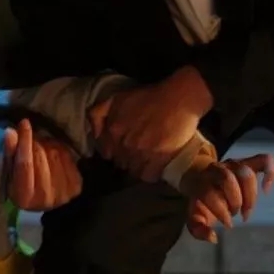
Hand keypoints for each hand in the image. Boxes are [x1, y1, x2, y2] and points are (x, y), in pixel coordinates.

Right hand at [4, 118, 82, 210]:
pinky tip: (53, 151)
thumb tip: (11, 132)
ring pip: (54, 154)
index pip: (24, 164)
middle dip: (34, 141)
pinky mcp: (76, 186)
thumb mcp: (12, 172)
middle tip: (30, 135)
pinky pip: (66, 156)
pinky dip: (59, 149)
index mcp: (24, 198)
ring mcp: (63, 193)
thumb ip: (11, 153)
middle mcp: (45, 198)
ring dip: (46, 144)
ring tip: (41, 145)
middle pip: (40, 158)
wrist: (47, 200)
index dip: (24, 142)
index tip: (24, 123)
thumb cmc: (24, 184)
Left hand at [90, 66, 212, 181]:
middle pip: (121, 163)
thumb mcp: (116, 99)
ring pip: (134, 171)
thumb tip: (95, 135)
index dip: (115, 153)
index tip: (123, 150)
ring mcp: (142, 152)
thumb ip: (98, 114)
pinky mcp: (160, 158)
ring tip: (147, 162)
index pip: (107, 153)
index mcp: (113, 131)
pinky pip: (149, 176)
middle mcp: (125, 144)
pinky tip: (155, 168)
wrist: (178, 98)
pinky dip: (151, 174)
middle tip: (137, 154)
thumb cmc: (148, 97)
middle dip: (127, 160)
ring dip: (139, 168)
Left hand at [183, 154, 273, 242]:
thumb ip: (198, 229)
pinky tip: (266, 189)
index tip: (228, 224)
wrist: (200, 179)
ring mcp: (233, 163)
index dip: (220, 211)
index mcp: (200, 182)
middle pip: (228, 179)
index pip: (209, 193)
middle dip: (235, 201)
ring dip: (250, 195)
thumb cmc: (201, 202)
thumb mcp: (195, 216)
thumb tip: (214, 238)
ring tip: (247, 210)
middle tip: (237, 214)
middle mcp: (215, 169)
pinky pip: (264, 159)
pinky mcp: (248, 162)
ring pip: (245, 171)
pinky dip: (271, 173)